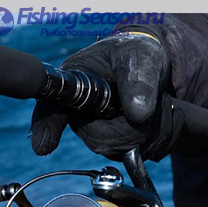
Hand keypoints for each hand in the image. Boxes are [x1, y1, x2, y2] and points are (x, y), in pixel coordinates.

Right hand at [31, 34, 184, 160]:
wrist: (153, 66)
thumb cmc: (137, 53)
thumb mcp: (140, 56)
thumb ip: (138, 80)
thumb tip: (138, 114)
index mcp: (78, 82)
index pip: (52, 107)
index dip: (45, 127)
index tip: (43, 146)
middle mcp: (82, 111)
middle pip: (100, 139)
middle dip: (133, 125)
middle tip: (155, 101)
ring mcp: (99, 131)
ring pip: (124, 149)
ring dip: (153, 129)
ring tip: (159, 101)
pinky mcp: (119, 144)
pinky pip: (142, 154)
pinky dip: (162, 136)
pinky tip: (163, 116)